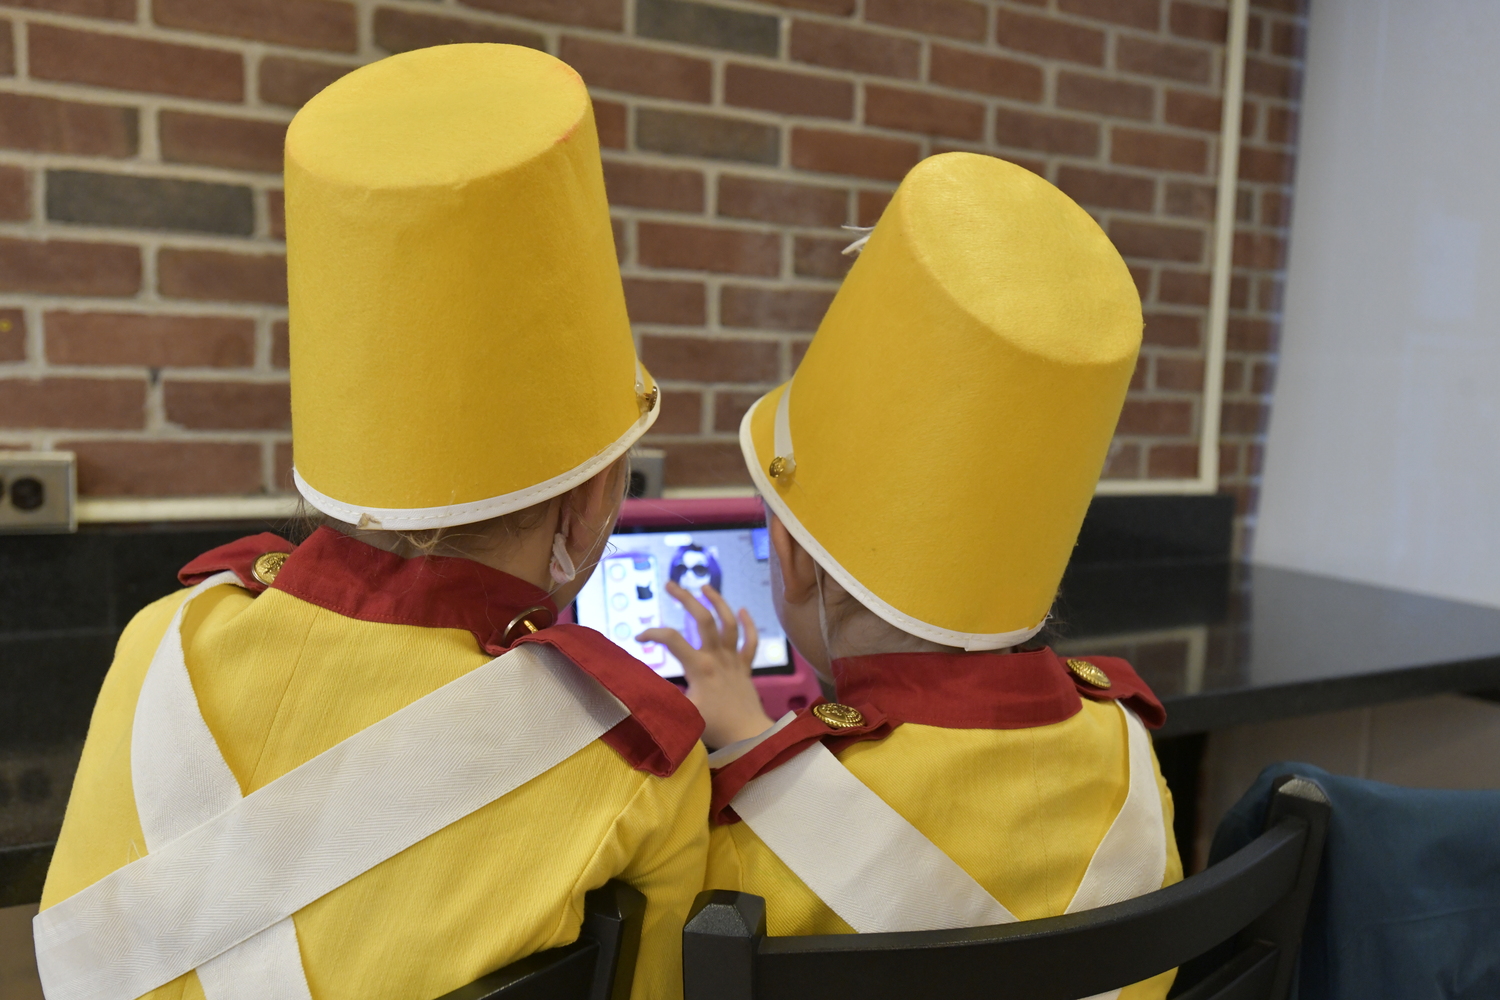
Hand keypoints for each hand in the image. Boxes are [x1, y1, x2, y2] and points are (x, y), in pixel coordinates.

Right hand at [637, 581, 774, 748]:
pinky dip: (748, 624)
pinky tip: (742, 610)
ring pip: (729, 623)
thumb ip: (662, 696)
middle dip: (685, 598)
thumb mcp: (684, 712)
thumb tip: (640, 684)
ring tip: (705, 587)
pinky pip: (751, 641)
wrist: (749, 736)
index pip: (672, 640)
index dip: (653, 633)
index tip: (639, 637)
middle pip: (703, 619)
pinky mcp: (745, 667)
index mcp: (700, 667)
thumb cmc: (715, 727)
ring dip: (718, 601)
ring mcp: (734, 660)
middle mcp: (718, 657)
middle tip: (670, 584)